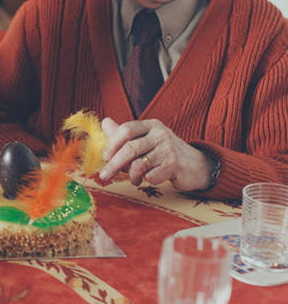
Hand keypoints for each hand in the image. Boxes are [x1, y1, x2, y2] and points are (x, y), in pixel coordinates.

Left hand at [98, 117, 212, 191]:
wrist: (197, 165)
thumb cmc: (165, 152)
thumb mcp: (147, 139)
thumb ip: (125, 133)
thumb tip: (104, 122)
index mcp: (151, 125)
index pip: (127, 129)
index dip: (112, 143)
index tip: (105, 156)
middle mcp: (160, 134)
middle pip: (130, 148)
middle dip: (114, 164)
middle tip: (105, 176)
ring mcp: (168, 149)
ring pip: (139, 164)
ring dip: (132, 176)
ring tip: (134, 179)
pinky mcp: (175, 165)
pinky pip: (151, 176)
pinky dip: (147, 181)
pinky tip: (150, 179)